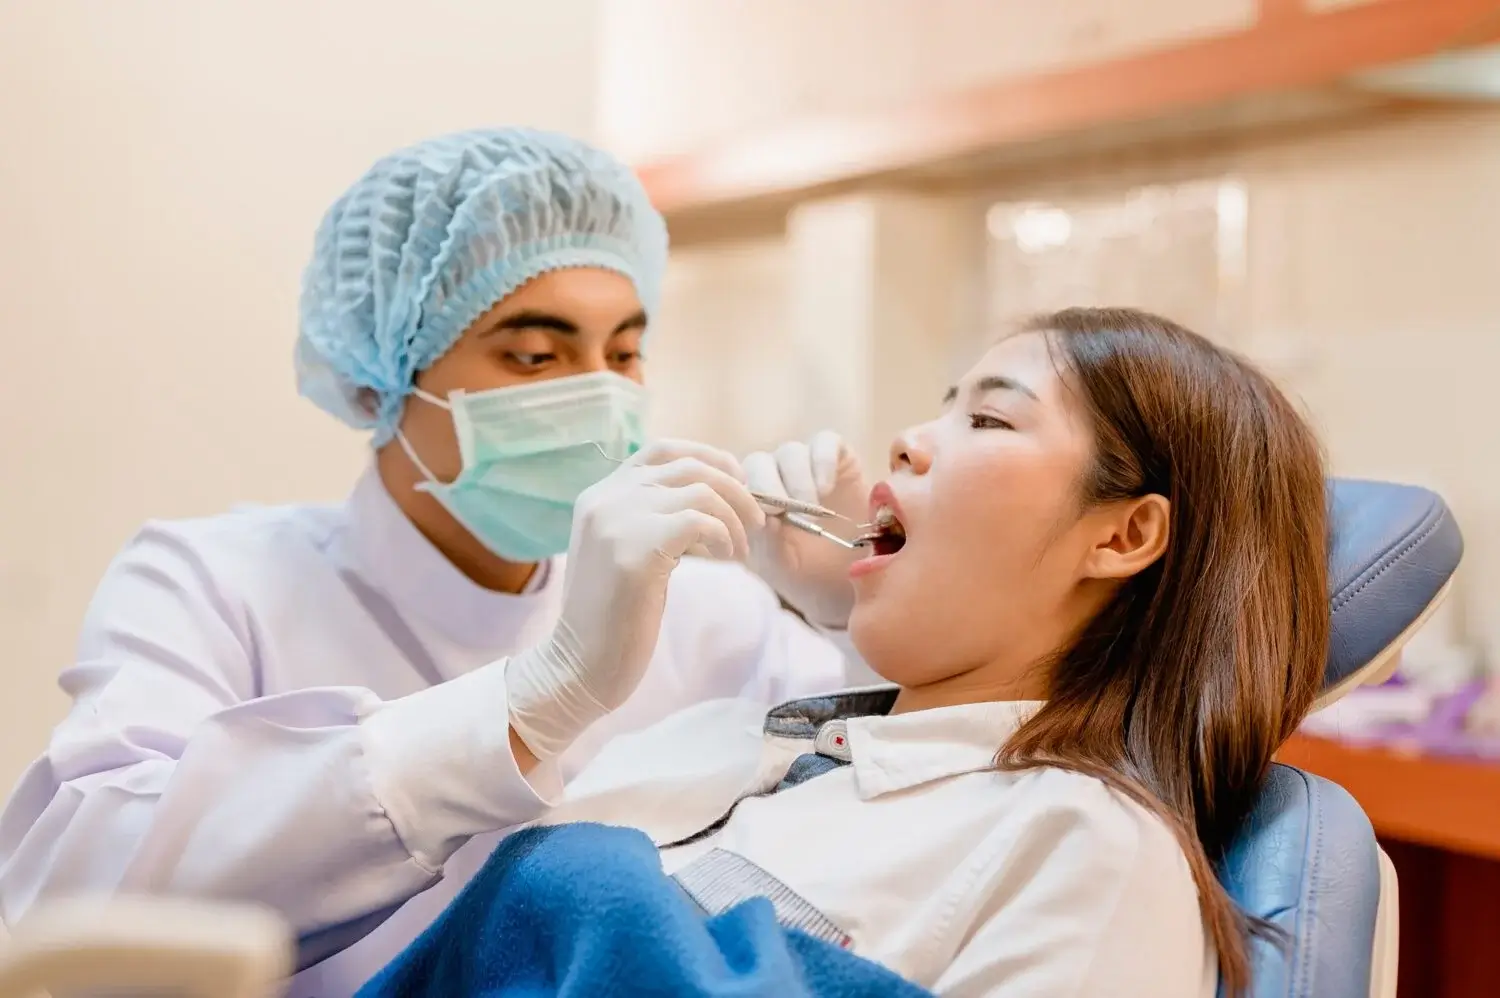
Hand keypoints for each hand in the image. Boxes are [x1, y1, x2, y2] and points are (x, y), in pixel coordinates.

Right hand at [506, 440, 765, 759]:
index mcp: (600, 496)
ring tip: (738, 551)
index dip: (709, 458)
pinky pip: (699, 522)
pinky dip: (724, 537)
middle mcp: (604, 499)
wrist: (578, 666)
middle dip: (734, 489)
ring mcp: (616, 522)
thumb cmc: (613, 617)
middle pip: (688, 466)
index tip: (737, 483)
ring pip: (700, 491)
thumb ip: (654, 518)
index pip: (663, 451)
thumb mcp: (629, 552)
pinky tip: (726, 560)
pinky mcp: (634, 552)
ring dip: (733, 518)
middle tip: (755, 521)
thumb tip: (714, 496)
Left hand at [744, 431, 868, 628]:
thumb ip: (769, 544)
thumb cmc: (809, 572)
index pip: (736, 482)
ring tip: (814, 509)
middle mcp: (775, 477)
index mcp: (752, 501)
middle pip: (760, 462)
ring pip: (791, 452)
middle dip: (771, 486)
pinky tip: (826, 488)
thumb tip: (767, 519)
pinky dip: (823, 461)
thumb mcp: (784, 565)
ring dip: (798, 479)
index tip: (763, 518)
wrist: (851, 573)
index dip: (747, 495)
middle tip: (786, 510)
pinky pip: (825, 442)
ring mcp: (805, 464)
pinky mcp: (837, 456)